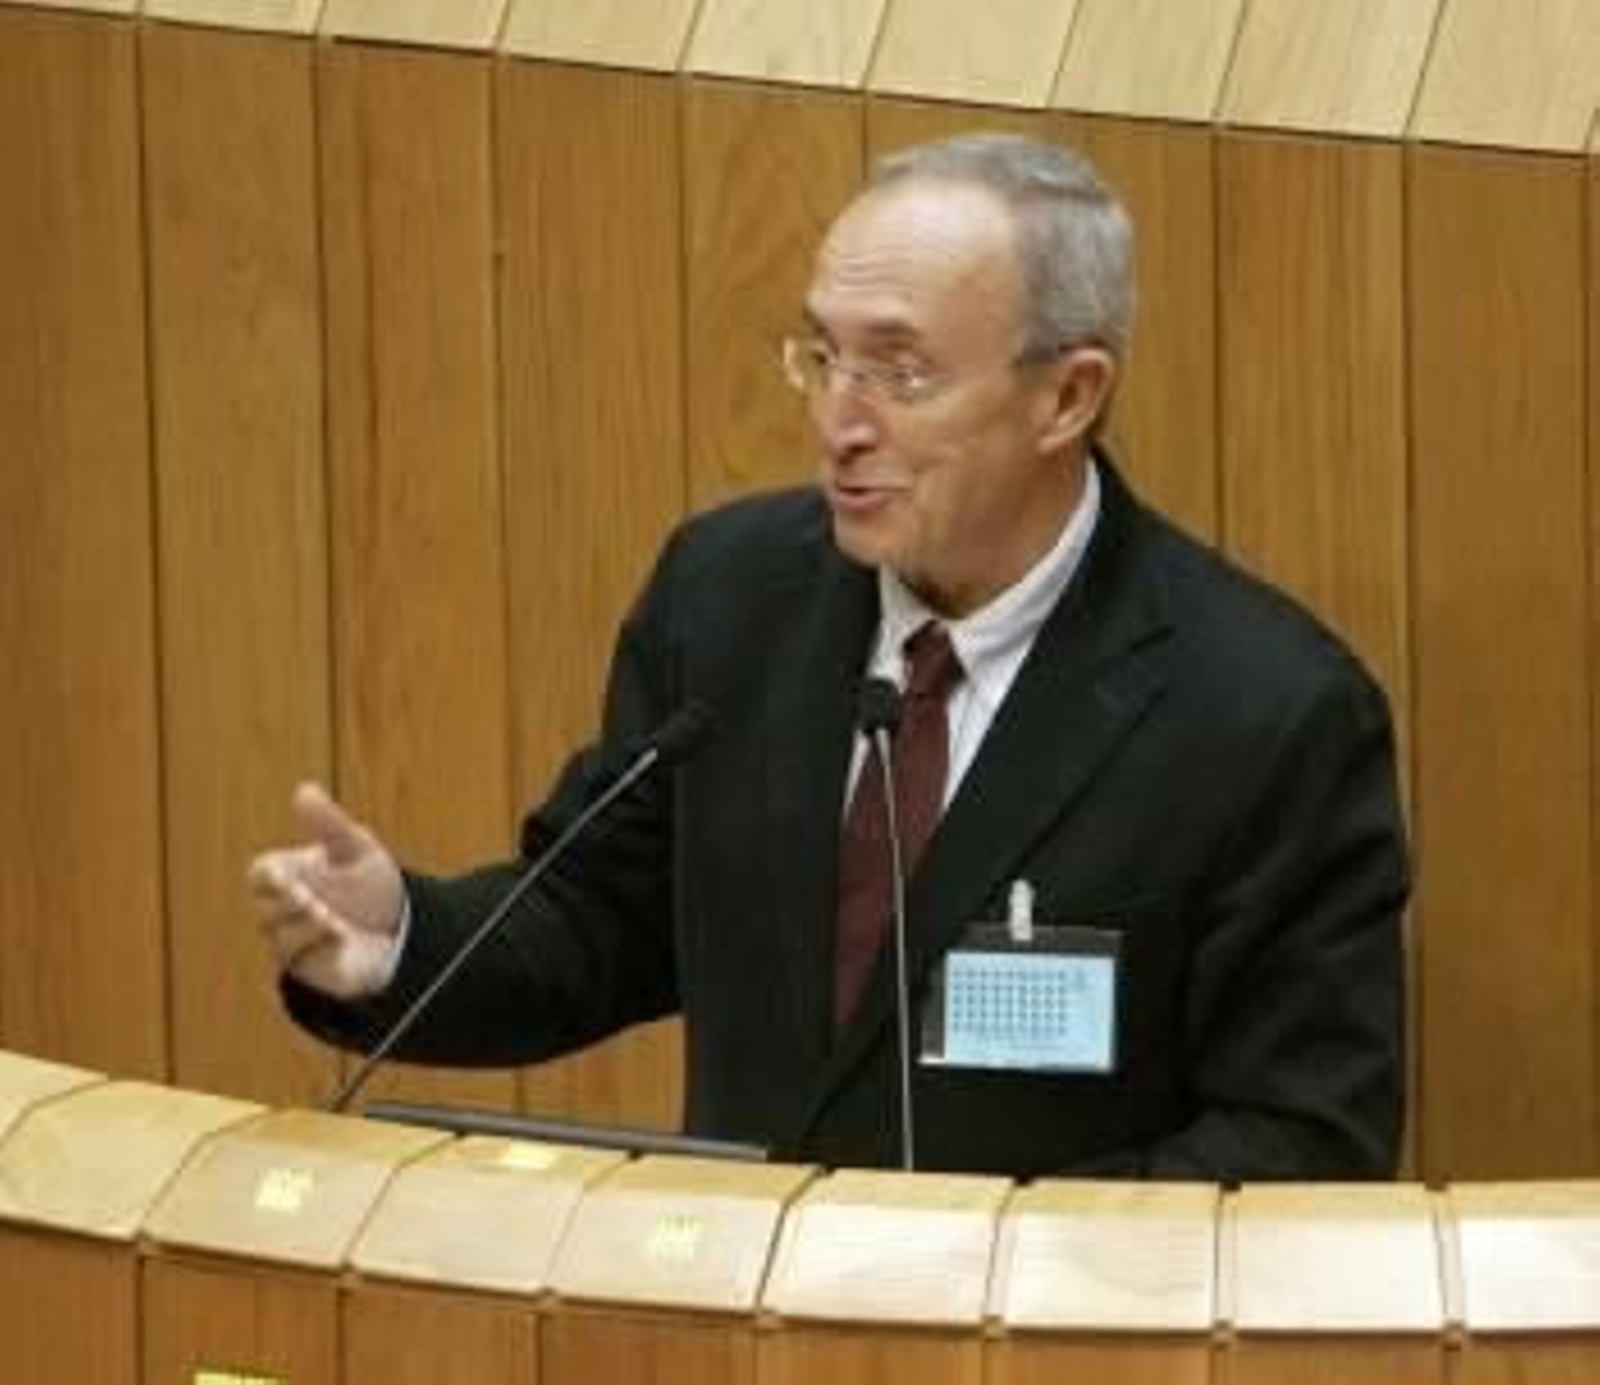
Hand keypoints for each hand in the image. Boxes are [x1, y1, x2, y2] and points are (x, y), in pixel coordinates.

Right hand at [247, 782, 405, 999]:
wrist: (403, 933)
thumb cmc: (370, 889)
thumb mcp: (356, 850)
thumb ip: (329, 823)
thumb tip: (305, 790)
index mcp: (289, 878)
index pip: (261, 874)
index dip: (268, 876)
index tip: (283, 874)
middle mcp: (283, 912)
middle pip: (265, 908)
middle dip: (285, 902)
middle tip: (305, 897)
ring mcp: (294, 943)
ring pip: (282, 938)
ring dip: (306, 926)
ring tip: (332, 919)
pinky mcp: (310, 970)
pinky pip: (302, 963)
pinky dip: (320, 948)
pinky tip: (340, 939)